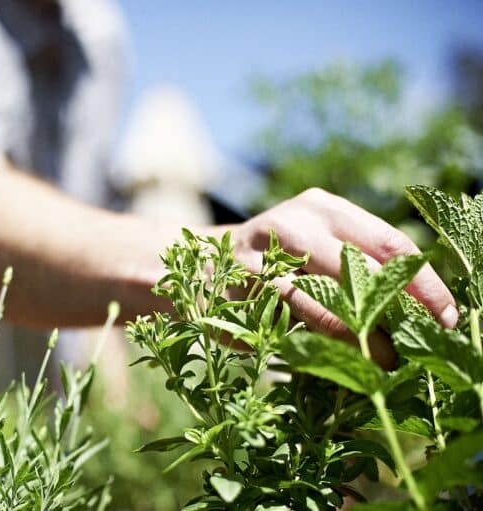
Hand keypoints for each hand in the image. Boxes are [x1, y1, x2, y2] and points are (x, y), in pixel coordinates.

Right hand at [227, 188, 456, 367]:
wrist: (204, 263)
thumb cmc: (276, 258)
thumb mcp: (316, 243)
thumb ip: (356, 263)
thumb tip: (417, 309)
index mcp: (322, 208)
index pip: (387, 242)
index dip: (422, 282)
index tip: (447, 316)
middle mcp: (292, 224)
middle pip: (358, 270)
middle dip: (393, 313)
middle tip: (415, 345)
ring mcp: (262, 256)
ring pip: (321, 301)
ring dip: (357, 335)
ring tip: (382, 361)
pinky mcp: (238, 289)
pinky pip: (286, 322)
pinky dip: (315, 343)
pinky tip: (335, 359)